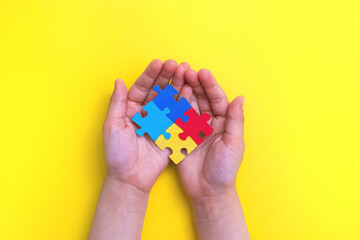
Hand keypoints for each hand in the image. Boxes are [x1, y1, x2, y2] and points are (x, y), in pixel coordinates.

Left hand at [102, 59, 190, 192]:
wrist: (131, 178)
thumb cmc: (117, 153)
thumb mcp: (113, 126)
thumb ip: (117, 103)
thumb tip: (118, 81)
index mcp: (130, 108)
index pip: (141, 87)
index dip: (150, 75)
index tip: (159, 63)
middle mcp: (145, 112)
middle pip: (157, 90)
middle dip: (166, 76)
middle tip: (175, 65)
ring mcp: (159, 121)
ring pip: (169, 99)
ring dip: (177, 86)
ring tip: (186, 72)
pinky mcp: (170, 131)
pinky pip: (178, 114)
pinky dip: (184, 102)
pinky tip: (190, 91)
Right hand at [176, 68, 244, 199]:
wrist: (207, 191)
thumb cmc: (224, 170)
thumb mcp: (233, 144)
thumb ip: (235, 121)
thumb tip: (239, 98)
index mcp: (224, 123)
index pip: (218, 99)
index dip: (210, 86)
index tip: (202, 73)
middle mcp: (209, 122)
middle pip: (202, 99)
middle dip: (194, 84)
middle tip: (186, 70)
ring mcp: (194, 128)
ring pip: (188, 105)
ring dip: (183, 91)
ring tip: (176, 77)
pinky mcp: (181, 136)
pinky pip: (176, 119)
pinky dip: (172, 107)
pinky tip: (167, 95)